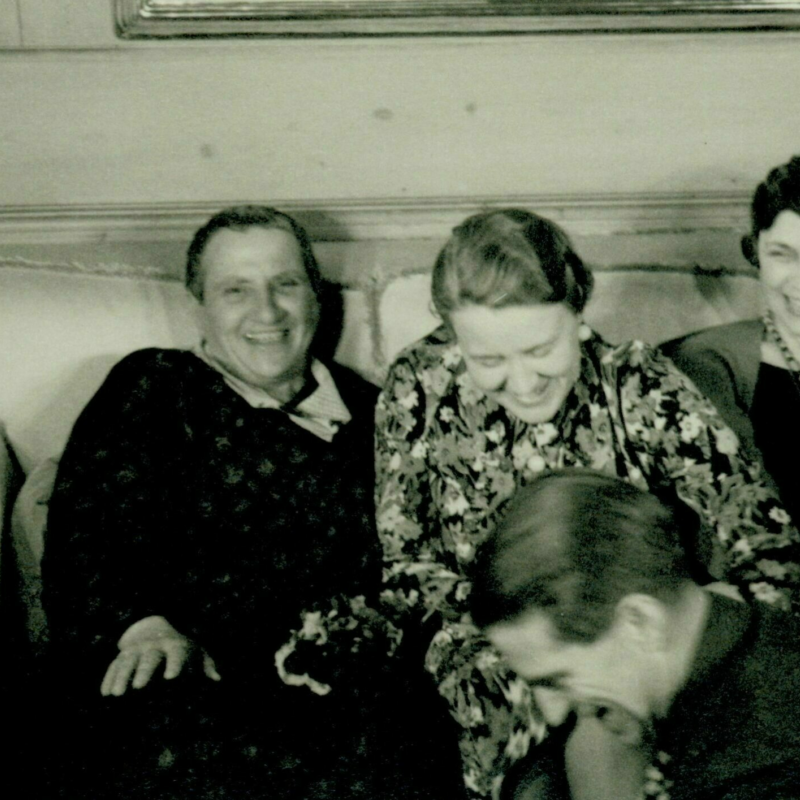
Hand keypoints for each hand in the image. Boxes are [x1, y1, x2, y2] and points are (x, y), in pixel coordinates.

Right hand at [100, 615, 220, 696]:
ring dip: (122, 677)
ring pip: (127, 661)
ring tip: (117, 695)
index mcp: (176, 645)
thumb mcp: (197, 652)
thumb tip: (218, 679)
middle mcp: (155, 645)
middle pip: (149, 657)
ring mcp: (137, 648)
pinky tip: (105, 693)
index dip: (174, 664)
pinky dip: (110, 678)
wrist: (157, 626)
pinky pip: (114, 665)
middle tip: (139, 687)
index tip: (171, 678)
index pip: (176, 653)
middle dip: (144, 671)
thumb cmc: (182, 648)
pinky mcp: (122, 654)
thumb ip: (207, 666)